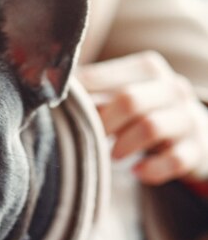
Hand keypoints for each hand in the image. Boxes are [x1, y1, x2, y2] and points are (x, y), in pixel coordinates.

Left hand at [76, 51, 207, 184]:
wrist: (197, 134)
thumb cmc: (143, 112)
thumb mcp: (122, 94)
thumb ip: (91, 92)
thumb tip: (47, 93)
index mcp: (146, 68)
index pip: (101, 77)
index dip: (79, 99)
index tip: (66, 116)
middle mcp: (172, 87)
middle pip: (128, 100)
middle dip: (103, 124)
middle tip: (93, 138)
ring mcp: (189, 117)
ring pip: (151, 127)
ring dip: (123, 145)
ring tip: (112, 155)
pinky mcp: (198, 148)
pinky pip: (174, 160)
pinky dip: (151, 169)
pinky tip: (137, 172)